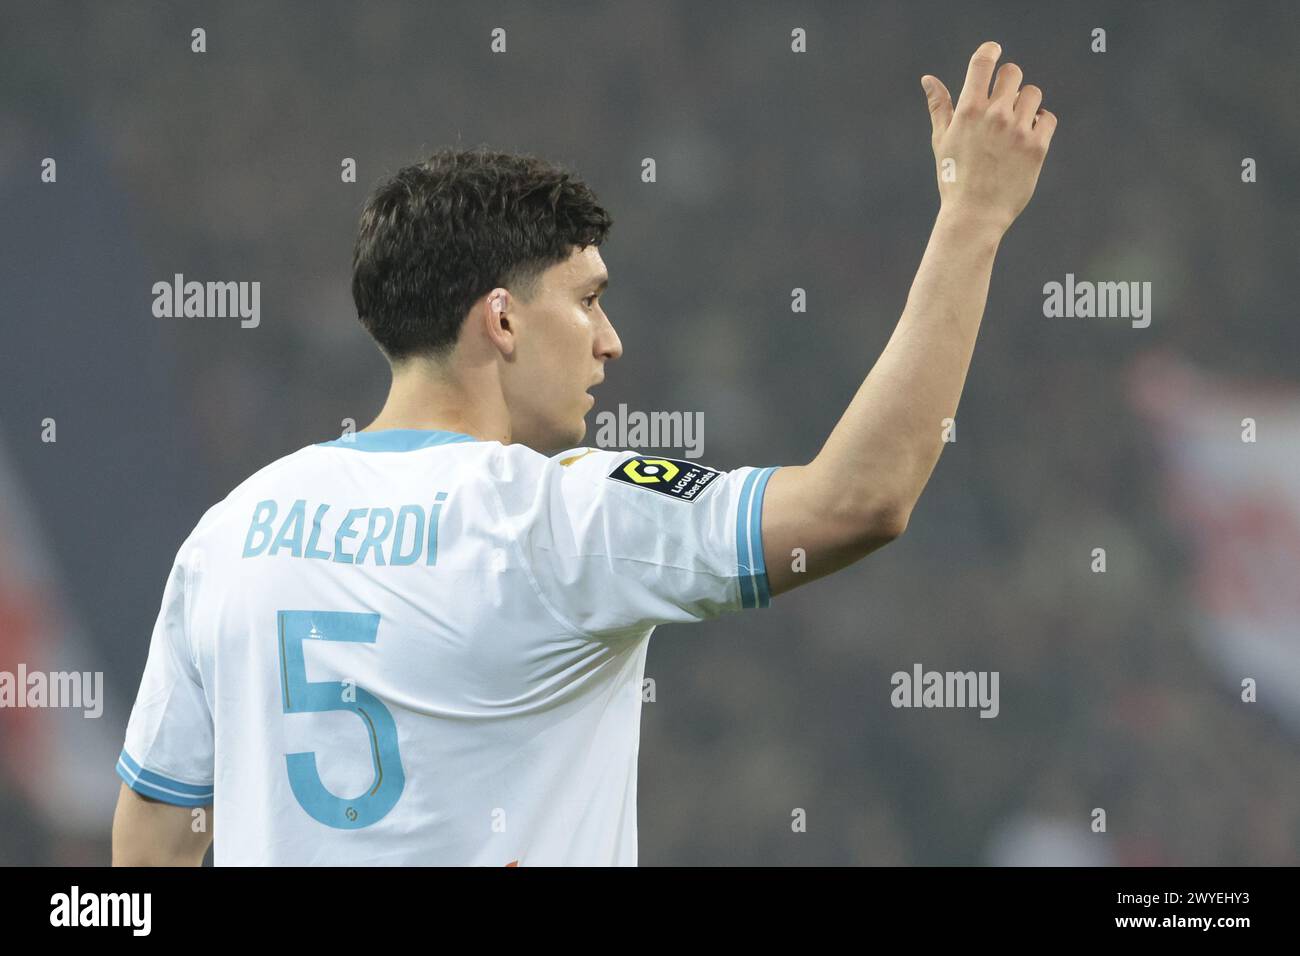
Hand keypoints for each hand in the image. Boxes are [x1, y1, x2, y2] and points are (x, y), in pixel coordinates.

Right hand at [921, 41, 1056, 233]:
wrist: (975, 215)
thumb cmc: (954, 178)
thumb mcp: (942, 141)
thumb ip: (939, 106)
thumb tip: (928, 79)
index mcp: (969, 111)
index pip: (983, 62)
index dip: (990, 51)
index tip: (993, 52)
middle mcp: (994, 115)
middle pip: (1013, 73)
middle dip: (1008, 84)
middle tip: (1002, 106)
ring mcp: (1018, 130)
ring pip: (1033, 93)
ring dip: (1025, 105)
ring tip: (1014, 127)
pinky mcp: (1037, 146)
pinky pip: (1047, 117)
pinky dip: (1039, 124)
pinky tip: (1026, 139)